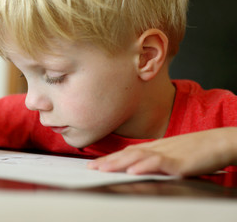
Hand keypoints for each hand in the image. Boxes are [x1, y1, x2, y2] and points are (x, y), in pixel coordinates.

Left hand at [88, 128, 236, 175]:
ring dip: (119, 163)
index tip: (95, 164)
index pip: (128, 153)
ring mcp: (167, 154)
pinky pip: (160, 163)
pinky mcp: (179, 162)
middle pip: (128, 154)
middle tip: (91, 167)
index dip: (110, 158)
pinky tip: (133, 170)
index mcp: (154, 147)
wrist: (220, 142)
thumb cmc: (197, 149)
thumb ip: (155, 159)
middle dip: (108, 161)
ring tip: (104, 168)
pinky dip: (145, 166)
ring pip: (139, 157)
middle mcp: (157, 148)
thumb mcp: (171, 153)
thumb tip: (138, 166)